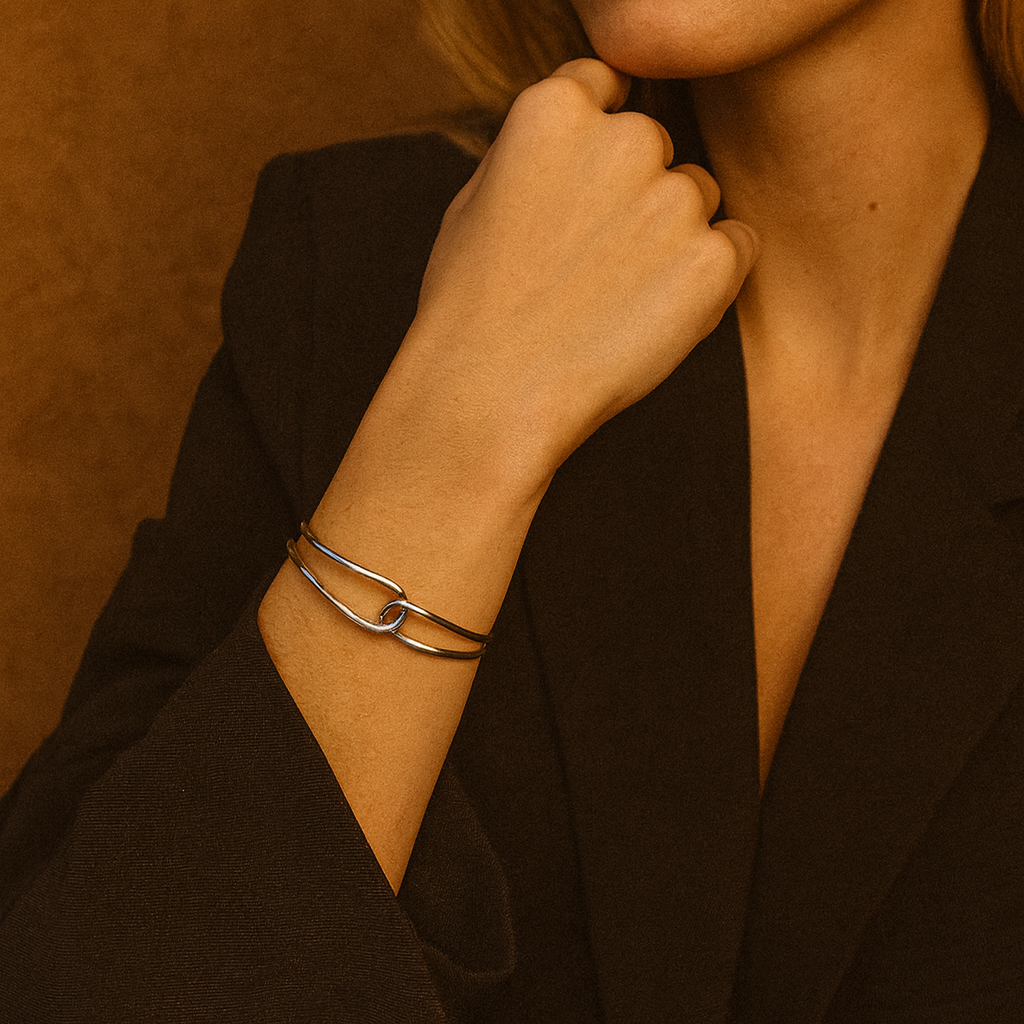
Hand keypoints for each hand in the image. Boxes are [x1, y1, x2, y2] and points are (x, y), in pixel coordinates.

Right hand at [390, 58, 758, 490]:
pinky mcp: (712, 260)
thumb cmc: (471, 308)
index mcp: (555, 109)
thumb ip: (537, 152)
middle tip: (592, 264)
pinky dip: (707, 279)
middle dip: (635, 193)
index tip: (587, 191)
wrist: (490, 395)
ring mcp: (674, 199)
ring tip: (614, 299)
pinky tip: (650, 315)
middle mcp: (624, 138)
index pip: (608, 85)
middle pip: (657, 146)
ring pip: (697, 197)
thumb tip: (578, 139)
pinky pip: (733, 248)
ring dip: (671, 237)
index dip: (598, 145)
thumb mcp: (476, 201)